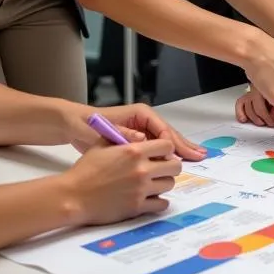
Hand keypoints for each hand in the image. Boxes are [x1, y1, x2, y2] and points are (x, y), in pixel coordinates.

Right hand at [62, 138, 182, 224]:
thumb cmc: (84, 170)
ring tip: (153, 183)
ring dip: (163, 183)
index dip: (166, 149)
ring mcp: (141, 189)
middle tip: (161, 169)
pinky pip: (162, 204)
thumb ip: (124, 138)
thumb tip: (140, 136)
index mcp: (134, 151)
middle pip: (175, 166)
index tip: (161, 154)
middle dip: (170, 166)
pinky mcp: (137, 207)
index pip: (168, 145)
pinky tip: (150, 198)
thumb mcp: (102, 145)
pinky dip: (159, 201)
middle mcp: (142, 169)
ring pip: (170, 184)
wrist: (72, 196)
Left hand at [70, 104, 205, 160]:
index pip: (162, 129)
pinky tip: (179, 160)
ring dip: (181, 149)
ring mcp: (144, 129)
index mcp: (140, 114)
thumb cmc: (86, 125)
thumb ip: (122, 135)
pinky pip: (159, 147)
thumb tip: (141, 140)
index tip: (177, 157)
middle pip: (169, 133)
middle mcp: (145, 120)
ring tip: (198, 156)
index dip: (170, 144)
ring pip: (167, 140)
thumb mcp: (102, 130)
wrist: (73, 124)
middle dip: (184, 145)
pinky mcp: (140, 138)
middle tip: (200, 155)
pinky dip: (170, 154)